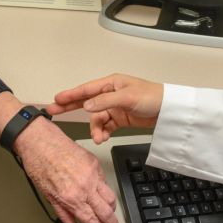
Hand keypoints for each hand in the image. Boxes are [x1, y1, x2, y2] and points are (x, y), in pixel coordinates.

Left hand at [14, 117, 120, 222]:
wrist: (41, 142)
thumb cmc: (39, 165)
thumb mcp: (48, 195)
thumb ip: (63, 214)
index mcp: (71, 198)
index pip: (93, 221)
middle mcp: (85, 187)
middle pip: (106, 212)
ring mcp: (92, 175)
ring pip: (111, 197)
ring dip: (112, 208)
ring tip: (109, 213)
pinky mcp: (95, 163)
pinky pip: (105, 182)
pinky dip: (105, 191)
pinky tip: (100, 194)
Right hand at [47, 73, 163, 143]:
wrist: (169, 110)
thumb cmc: (152, 97)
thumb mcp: (127, 97)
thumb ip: (105, 102)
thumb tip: (86, 106)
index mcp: (111, 83)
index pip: (86, 90)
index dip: (71, 95)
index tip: (56, 99)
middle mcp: (111, 94)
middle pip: (86, 101)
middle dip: (71, 107)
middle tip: (53, 111)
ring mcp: (115, 107)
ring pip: (97, 118)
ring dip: (95, 128)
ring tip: (98, 138)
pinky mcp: (121, 118)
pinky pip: (106, 126)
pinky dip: (103, 132)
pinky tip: (103, 138)